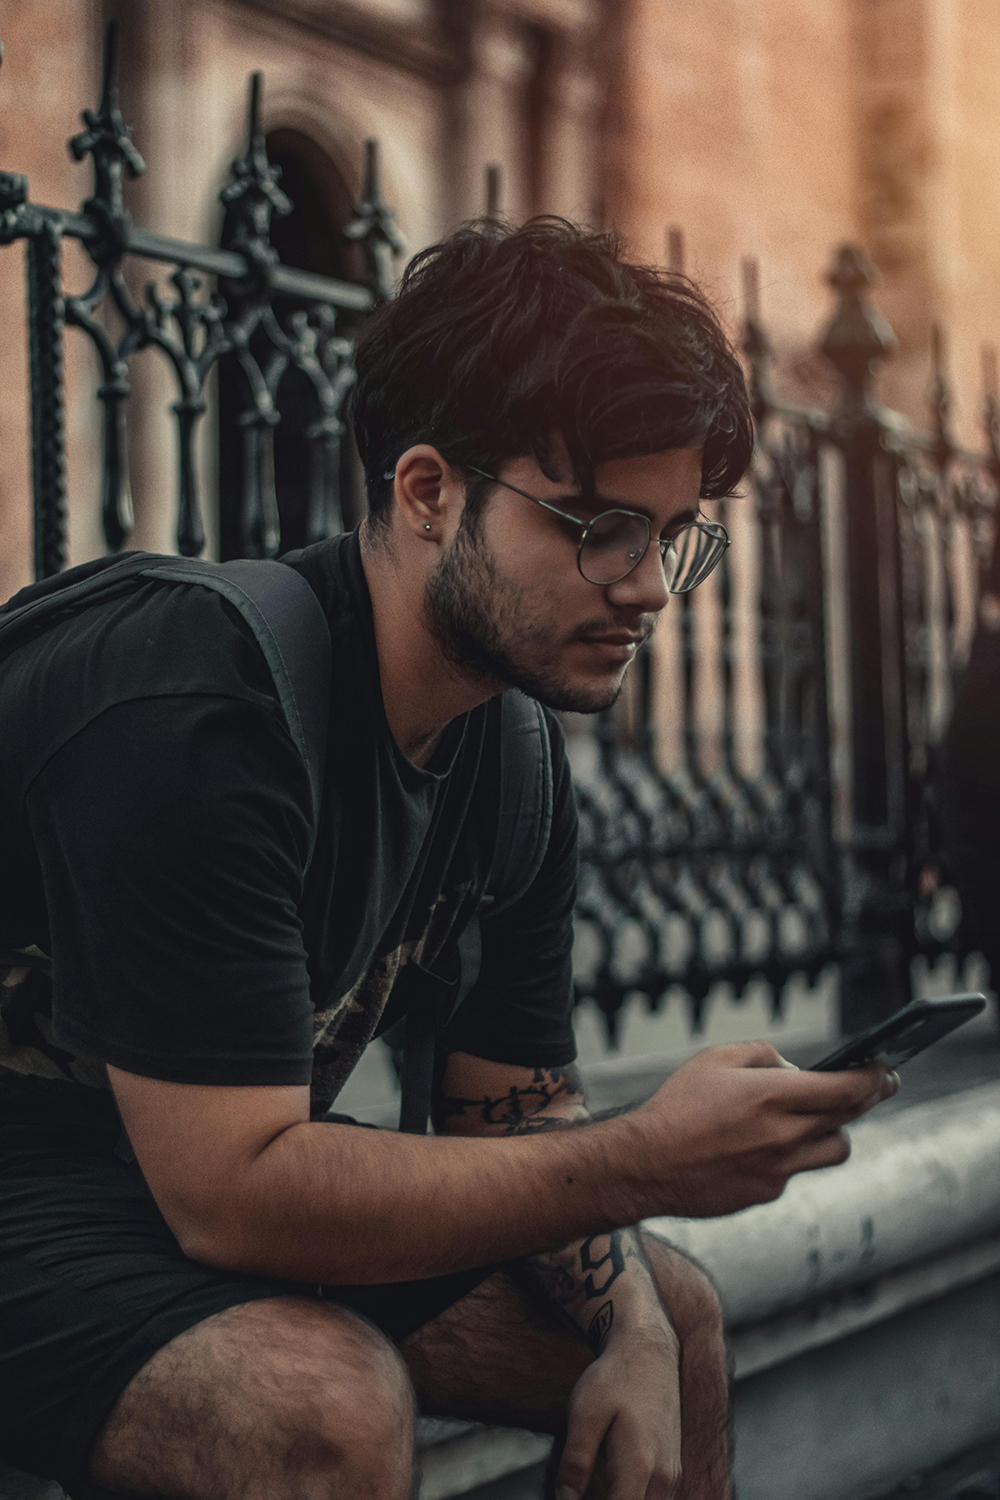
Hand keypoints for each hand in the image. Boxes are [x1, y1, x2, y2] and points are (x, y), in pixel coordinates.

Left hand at [555, 1321, 681, 1499]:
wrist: (649, 1350)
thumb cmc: (616, 1377)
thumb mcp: (584, 1413)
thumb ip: (575, 1462)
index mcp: (641, 1465)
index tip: (575, 1497)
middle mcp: (664, 1477)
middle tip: (581, 1487)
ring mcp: (671, 1474)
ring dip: (619, 1498)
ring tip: (593, 1479)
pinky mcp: (671, 1468)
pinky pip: (651, 1498)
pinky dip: (629, 1494)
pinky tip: (608, 1477)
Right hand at [630, 1041, 897, 1218]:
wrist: (645, 1164)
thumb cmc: (677, 1106)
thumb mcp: (716, 1058)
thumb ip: (764, 1054)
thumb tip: (794, 1068)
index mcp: (774, 1096)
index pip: (850, 1089)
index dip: (874, 1078)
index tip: (884, 1070)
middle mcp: (785, 1135)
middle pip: (850, 1118)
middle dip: (869, 1097)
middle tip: (877, 1084)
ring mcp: (779, 1169)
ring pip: (834, 1150)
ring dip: (835, 1130)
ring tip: (820, 1116)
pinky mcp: (767, 1192)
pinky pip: (797, 1169)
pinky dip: (794, 1153)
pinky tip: (768, 1143)